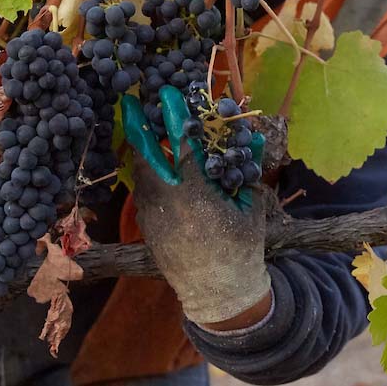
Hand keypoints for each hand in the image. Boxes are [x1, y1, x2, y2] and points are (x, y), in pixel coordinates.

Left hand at [121, 87, 271, 327]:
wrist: (219, 292)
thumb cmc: (242, 248)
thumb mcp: (251, 207)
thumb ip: (249, 170)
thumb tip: (255, 137)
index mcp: (195, 194)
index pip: (180, 146)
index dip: (173, 117)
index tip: (165, 93)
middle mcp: (167, 202)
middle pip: (145, 157)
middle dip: (138, 127)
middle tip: (131, 102)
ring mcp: (152, 217)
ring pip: (140, 174)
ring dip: (140, 150)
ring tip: (138, 127)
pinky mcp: (147, 228)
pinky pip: (142, 193)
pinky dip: (144, 174)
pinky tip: (148, 164)